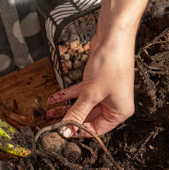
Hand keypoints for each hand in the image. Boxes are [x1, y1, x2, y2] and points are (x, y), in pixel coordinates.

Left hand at [46, 0, 157, 136]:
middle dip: (69, 119)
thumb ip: (77, 113)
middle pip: (88, 118)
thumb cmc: (110, 64)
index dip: (78, 131)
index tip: (61, 132)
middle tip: (51, 123)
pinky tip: (54, 98)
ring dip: (66, 108)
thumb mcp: (91, 94)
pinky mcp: (97, 82)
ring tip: (48, 112)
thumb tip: (66, 130)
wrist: (113, 37)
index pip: (97, 130)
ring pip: (83, 105)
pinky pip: (81, 93)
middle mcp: (114, 104)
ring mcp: (106, 92)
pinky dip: (68, 95)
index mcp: (120, 112)